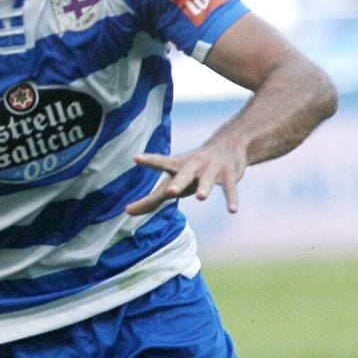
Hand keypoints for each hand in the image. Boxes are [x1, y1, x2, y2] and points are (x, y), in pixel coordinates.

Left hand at [125, 145, 245, 215]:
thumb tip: (126, 212)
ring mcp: (211, 169)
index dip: (148, 160)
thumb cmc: (191, 170)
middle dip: (177, 183)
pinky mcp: (229, 175)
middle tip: (169, 192)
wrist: (229, 145)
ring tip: (200, 197)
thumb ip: (150, 199)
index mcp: (177, 165)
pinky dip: (231, 199)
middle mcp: (193, 165)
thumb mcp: (171, 181)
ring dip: (204, 187)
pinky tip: (232, 210)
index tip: (135, 158)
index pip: (160, 162)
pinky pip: (230, 189)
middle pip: (183, 174)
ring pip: (207, 180)